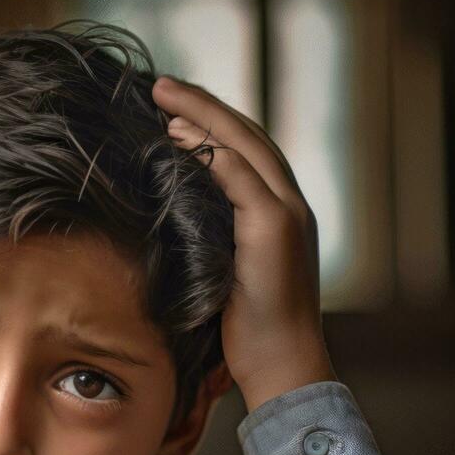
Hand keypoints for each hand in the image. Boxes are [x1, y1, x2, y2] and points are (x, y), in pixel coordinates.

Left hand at [151, 75, 337, 412]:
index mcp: (282, 214)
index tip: (175, 111)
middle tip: (162, 88)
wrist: (283, 366)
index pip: (249, 153)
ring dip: (202, 118)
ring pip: (245, 146)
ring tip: (164, 102)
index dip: (213, 126)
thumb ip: (211, 241)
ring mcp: (287, 214)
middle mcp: (292, 205)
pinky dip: (211, 152)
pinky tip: (178, 138)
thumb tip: (169, 223)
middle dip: (204, 107)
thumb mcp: (224, 276)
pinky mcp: (275, 228)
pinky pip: (241, 176)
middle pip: (248, 136)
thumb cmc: (250, 334)